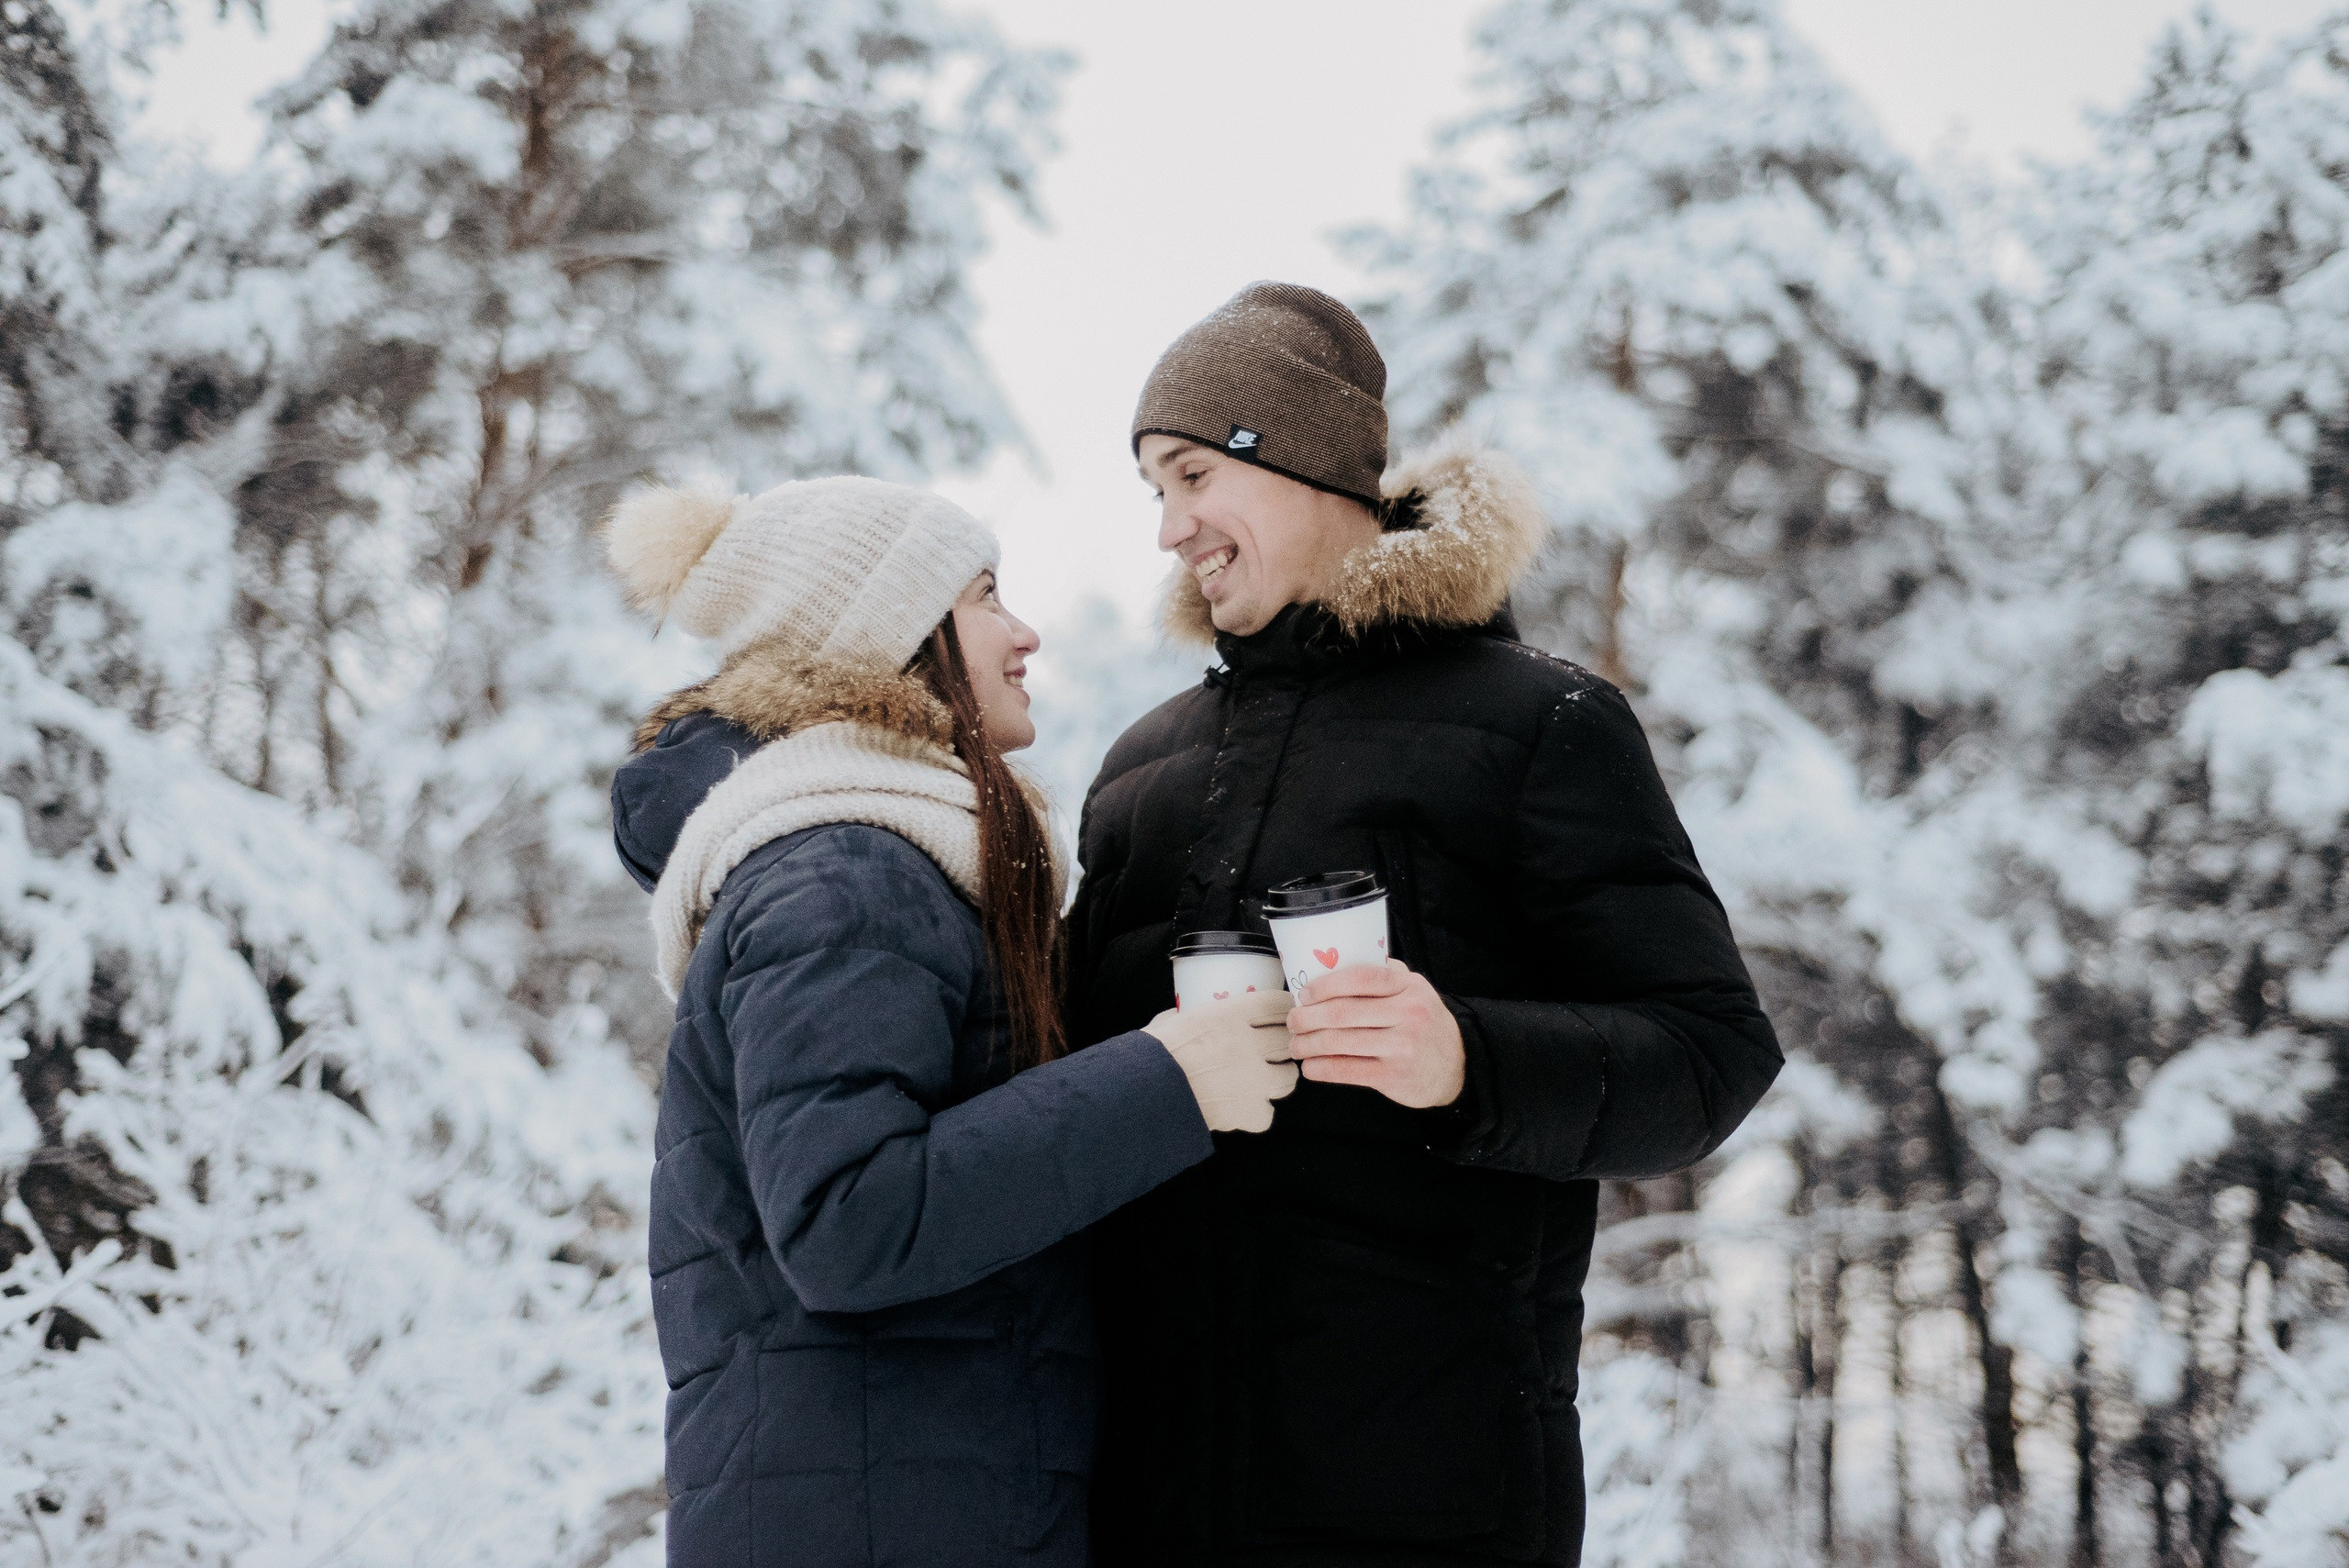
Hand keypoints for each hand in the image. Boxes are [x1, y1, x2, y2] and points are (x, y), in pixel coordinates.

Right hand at [1141, 992, 1298, 1133]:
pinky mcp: (1249, 1112)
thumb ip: (1186, 1017)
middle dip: (1280, 1044)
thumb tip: (1182, 1015)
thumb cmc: (1151, 1056)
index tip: (1279, 1013)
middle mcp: (1247, 1045)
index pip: (1276, 1003)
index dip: (1279, 1007)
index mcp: (1229, 1016)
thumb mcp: (1170, 1023)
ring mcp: (1252, 1080)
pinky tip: (1243, 1108)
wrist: (1143, 1096)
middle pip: (1286, 1040)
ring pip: (1288, 1077)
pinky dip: (1257, 1113)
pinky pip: (1267, 1112)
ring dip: (1277, 1077)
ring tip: (1264, 1079)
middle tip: (1273, 1047)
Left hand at [1286, 959, 1464, 1109]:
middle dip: (1307, 1017)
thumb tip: (1335, 963)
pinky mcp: (1393, 1076)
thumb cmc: (1424, 1023)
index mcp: (1409, 987)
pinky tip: (1310, 1067)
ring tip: (1296, 1044)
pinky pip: (1346, 1070)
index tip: (1304, 994)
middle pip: (1342, 1012)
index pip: (1362, 978)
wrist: (1457, 1066)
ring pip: (1339, 1041)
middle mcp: (1408, 1014)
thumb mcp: (1415, 991)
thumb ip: (1385, 975)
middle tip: (1293, 1021)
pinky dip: (1321, 1068)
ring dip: (1308, 1043)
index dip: (1326, 985)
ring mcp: (1401, 1047)